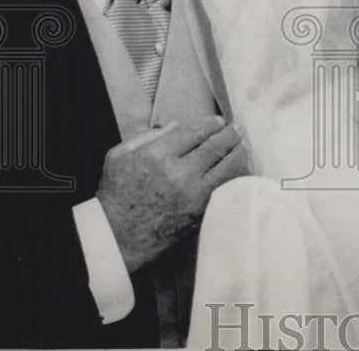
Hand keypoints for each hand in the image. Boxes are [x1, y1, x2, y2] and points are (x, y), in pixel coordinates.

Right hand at [97, 116, 248, 271]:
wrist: (116, 238)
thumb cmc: (116, 194)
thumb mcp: (119, 155)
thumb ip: (149, 136)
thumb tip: (180, 125)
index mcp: (157, 156)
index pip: (196, 131)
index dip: (212, 123)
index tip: (219, 121)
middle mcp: (179, 174)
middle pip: (216, 146)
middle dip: (230, 134)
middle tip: (236, 130)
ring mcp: (193, 196)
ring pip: (228, 167)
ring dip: (239, 152)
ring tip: (241, 146)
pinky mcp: (202, 212)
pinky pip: (227, 188)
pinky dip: (236, 176)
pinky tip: (238, 169)